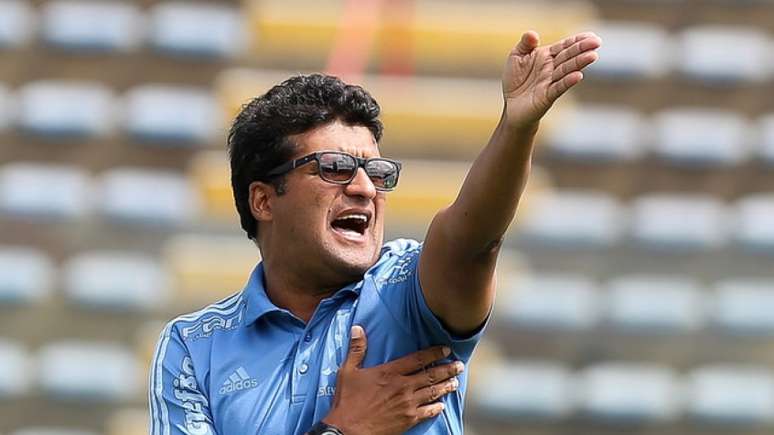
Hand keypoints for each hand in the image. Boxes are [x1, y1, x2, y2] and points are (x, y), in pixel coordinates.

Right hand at [320, 325, 463, 434]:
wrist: (347, 430)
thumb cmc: (347, 401)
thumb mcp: (347, 371)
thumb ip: (356, 350)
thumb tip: (357, 328)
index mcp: (390, 372)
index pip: (417, 359)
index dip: (434, 354)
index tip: (446, 350)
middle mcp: (403, 386)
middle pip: (430, 375)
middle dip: (447, 370)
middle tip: (459, 366)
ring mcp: (407, 404)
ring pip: (432, 392)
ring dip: (445, 387)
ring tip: (455, 382)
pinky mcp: (408, 420)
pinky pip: (427, 412)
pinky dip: (436, 408)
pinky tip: (442, 405)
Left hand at [502, 31, 601, 129]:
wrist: (512, 105)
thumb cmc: (515, 80)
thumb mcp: (516, 57)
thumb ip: (525, 44)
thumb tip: (532, 34)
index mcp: (547, 56)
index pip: (564, 46)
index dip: (577, 41)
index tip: (591, 36)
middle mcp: (552, 68)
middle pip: (568, 56)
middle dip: (582, 49)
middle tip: (597, 42)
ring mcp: (551, 82)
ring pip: (566, 70)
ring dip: (579, 63)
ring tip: (592, 56)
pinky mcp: (547, 96)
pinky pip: (558, 87)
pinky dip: (568, 81)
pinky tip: (578, 76)